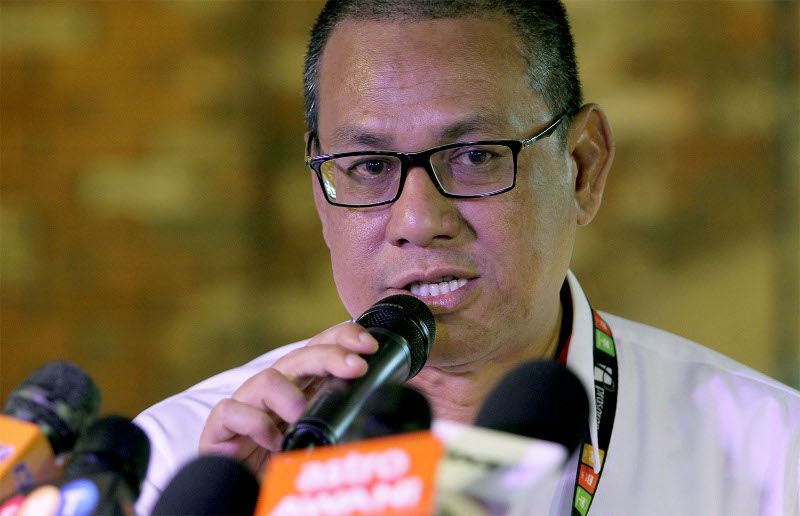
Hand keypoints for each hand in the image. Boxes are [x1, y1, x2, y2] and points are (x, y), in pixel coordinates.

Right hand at [198, 322, 377, 475]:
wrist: (247, 497)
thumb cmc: (287, 468)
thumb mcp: (324, 442)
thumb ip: (344, 423)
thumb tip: (381, 413)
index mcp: (302, 388)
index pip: (321, 348)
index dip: (342, 338)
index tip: (369, 347)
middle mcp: (275, 391)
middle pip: (300, 356)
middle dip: (330, 355)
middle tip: (356, 366)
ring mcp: (246, 405)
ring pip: (266, 379)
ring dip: (290, 396)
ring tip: (303, 417)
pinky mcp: (220, 427)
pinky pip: (232, 411)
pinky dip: (255, 424)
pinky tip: (272, 443)